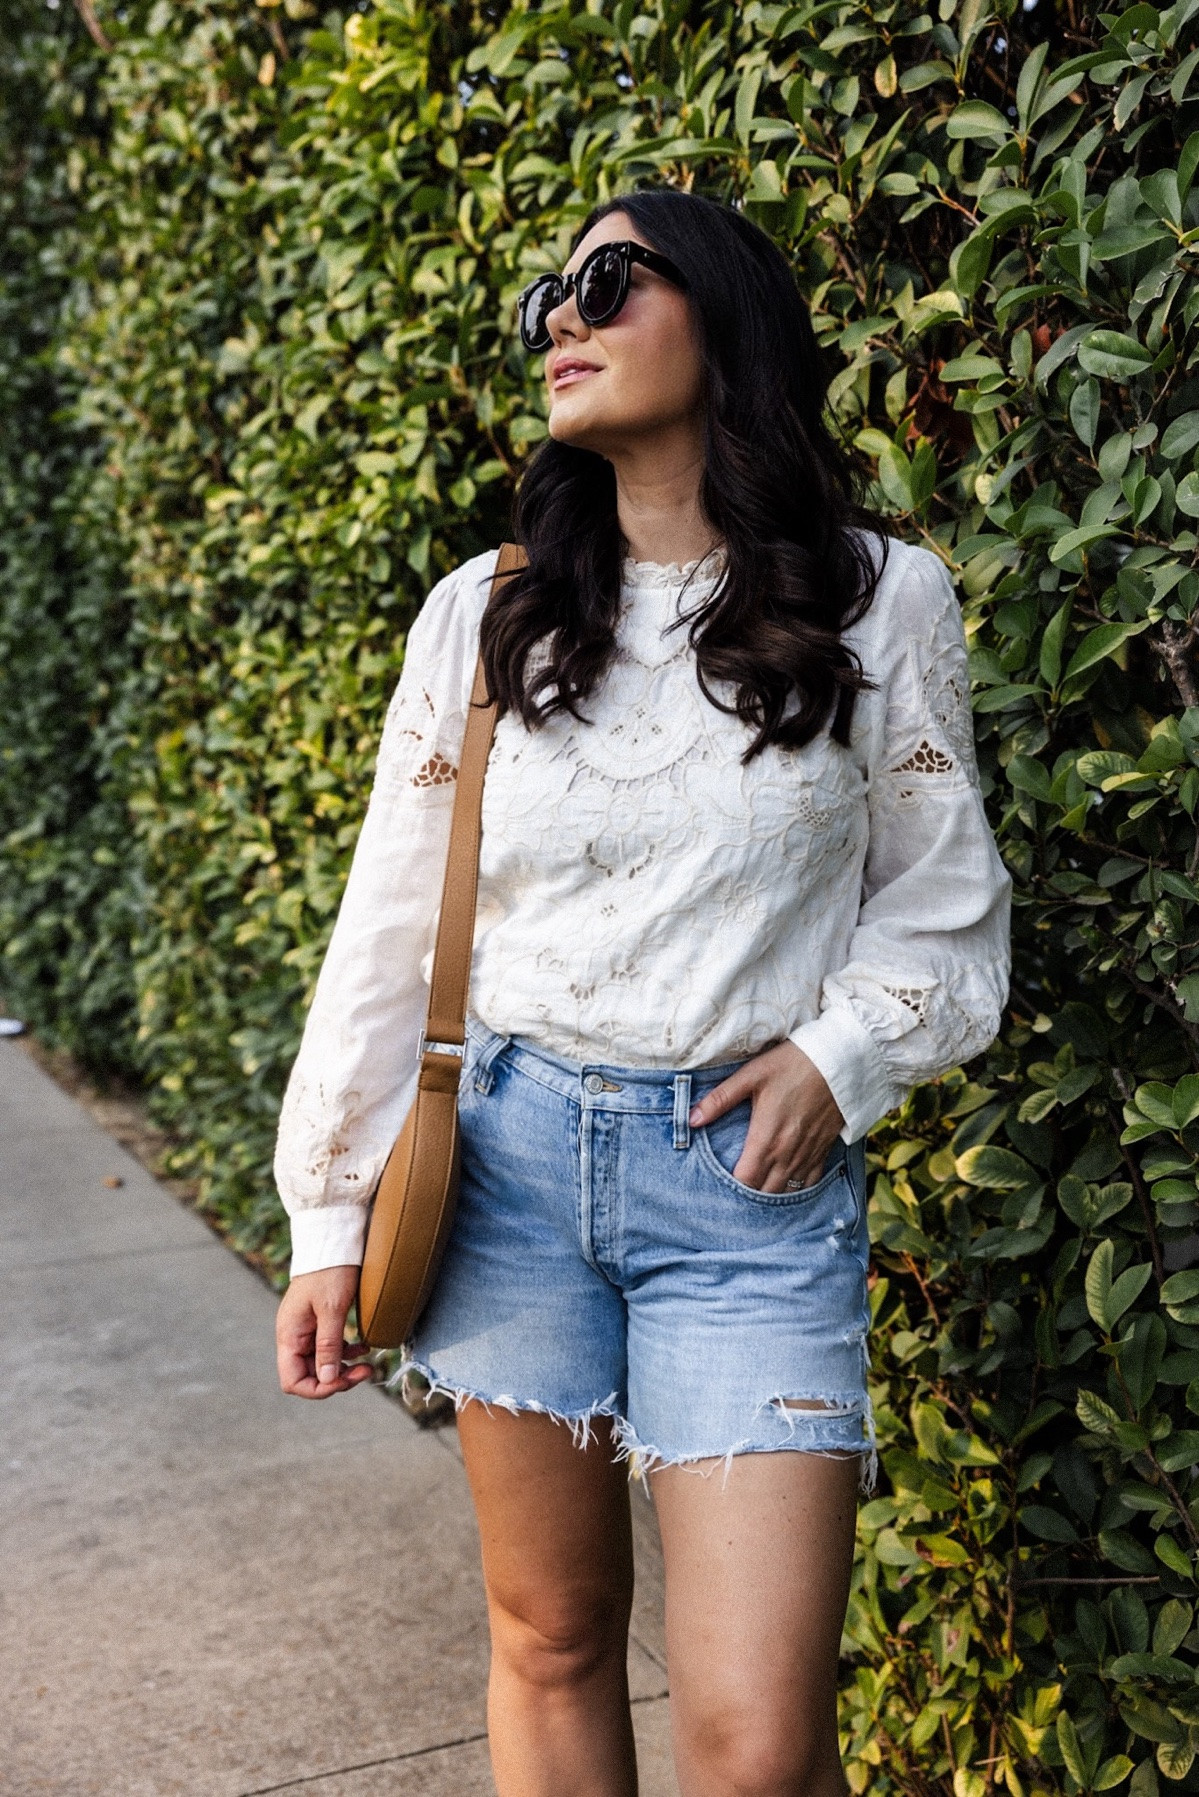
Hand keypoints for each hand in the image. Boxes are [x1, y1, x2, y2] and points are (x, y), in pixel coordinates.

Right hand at [276, 1266, 373, 1398]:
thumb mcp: (332, 1309)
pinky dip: (346, 1353)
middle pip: (309, 1375)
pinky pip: (329, 1348)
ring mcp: (306, 1330)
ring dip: (343, 1369)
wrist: (333, 1242)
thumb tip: (328, 1379)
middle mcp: (294, 1336)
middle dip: (337, 1379)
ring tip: (368, 1365)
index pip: (293, 1380)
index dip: (318, 1388)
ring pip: (321, 1364)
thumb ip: (328, 1345)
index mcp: (289, 1335)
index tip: (343, 1380)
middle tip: (365, 1372)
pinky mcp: (319, 1322)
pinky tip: (363, 1349)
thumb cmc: (330, 1271)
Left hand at [688, 1040, 845, 1193]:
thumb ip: (720, 1099)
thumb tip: (691, 1119)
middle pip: (765, 1192)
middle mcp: (787, 1154)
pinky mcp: (823, 1150)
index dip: (730, 1189)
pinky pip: (810, 1182)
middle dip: (748, 1197)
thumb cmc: (792, 1065)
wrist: (839, 1061)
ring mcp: (807, 1154)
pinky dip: (796, 1190)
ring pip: (787, 1191)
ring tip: (756, 1196)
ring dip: (771, 1196)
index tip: (718, 1187)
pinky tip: (786, 1188)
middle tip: (733, 1195)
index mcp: (766, 1139)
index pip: (744, 1181)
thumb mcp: (751, 1075)